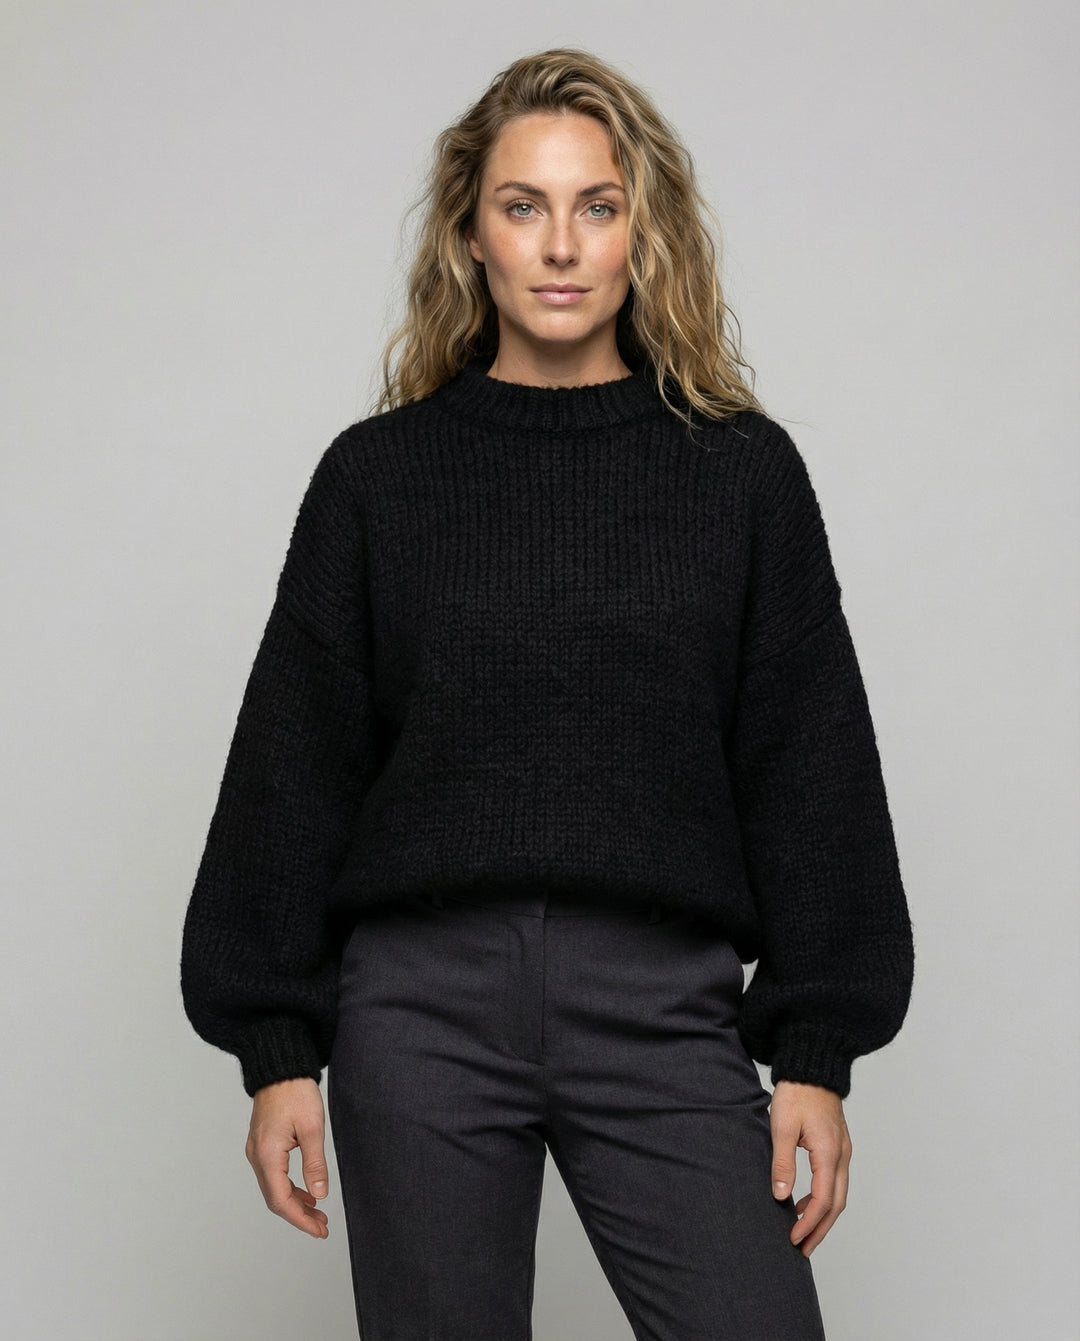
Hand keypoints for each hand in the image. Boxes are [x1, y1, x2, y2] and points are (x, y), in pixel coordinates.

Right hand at [245, 1077, 330, 1237]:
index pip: (281, 1200)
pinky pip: (273, 1175)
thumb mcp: (312, 1128)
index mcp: (267, 1155)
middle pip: (275, 1198)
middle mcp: (257, 1156)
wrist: (280, 1068)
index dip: (300, 1220)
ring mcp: (257, 1151)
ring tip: (318, 1213)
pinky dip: (289, 1187)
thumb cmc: (295, 1091)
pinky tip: (307, 1191)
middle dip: (299, 1215)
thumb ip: (315, 1164)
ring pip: (274, 1188)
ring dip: (295, 1202)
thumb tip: (319, 1195)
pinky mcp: (262, 1145)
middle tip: (322, 1226)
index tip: (319, 1230)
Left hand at [769, 1079, 851, 1256]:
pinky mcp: (838, 1145)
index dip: (809, 1224)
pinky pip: (836, 1181)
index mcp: (829, 1153)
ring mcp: (843, 1150)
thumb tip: (781, 1196)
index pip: (823, 1201)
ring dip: (823, 1216)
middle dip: (821, 1230)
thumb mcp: (782, 1126)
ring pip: (839, 1194)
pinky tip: (804, 1202)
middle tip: (803, 1250)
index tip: (793, 1240)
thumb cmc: (797, 1092)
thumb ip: (782, 1162)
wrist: (812, 1064)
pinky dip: (824, 1198)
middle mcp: (841, 1155)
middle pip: (836, 1204)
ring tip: (803, 1232)